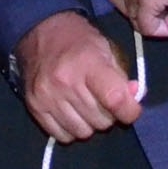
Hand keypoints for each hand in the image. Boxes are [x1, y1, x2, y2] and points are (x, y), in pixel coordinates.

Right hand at [14, 12, 141, 141]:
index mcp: (88, 62)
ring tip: (87, 105)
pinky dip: (72, 129)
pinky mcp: (34, 107)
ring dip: (91, 124)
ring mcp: (47, 96)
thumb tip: (133, 98)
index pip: (114, 98)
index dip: (129, 110)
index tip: (132, 110)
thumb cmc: (80, 40)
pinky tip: (72, 112)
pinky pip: (63, 136)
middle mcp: (65, 81)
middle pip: (100, 120)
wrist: (41, 32)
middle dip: (109, 115)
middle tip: (104, 101)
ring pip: (83, 132)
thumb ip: (122, 76)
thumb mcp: (107, 48)